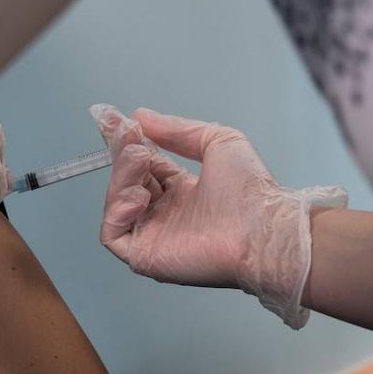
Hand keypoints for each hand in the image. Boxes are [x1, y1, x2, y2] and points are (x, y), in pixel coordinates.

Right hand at [91, 106, 346, 328]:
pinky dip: (117, 209)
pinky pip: (112, 232)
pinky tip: (140, 194)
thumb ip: (177, 130)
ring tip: (140, 157)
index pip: (142, 165)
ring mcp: (153, 236)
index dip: (126, 142)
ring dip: (121, 176)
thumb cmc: (251, 191)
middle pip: (125, 181)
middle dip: (122, 154)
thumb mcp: (216, 141)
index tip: (110, 118)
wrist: (262, 230)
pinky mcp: (145, 257)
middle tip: (129, 134)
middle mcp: (164, 214)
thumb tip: (140, 116)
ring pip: (116, 203)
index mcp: (181, 191)